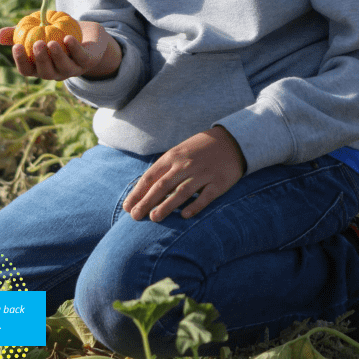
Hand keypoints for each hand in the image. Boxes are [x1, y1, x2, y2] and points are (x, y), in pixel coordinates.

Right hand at [0, 20, 120, 80]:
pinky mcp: (87, 62)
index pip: (27, 70)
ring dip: (57, 56)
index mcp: (40, 67)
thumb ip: (18, 33)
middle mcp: (55, 72)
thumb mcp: (36, 31)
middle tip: (37, 44)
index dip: (21, 61)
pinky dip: (74, 48)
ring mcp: (72, 69)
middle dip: (40, 60)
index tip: (17, 46)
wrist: (86, 35)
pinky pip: (81, 58)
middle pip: (45, 72)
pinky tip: (68, 38)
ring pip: (63, 68)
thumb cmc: (55, 33)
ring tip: (51, 42)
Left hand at [123, 127, 245, 221]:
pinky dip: (195, 206)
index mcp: (173, 157)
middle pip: (163, 185)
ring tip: (154, 218)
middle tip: (135, 217)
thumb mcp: (178, 153)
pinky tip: (184, 215)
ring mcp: (203, 173)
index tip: (127, 207)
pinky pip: (205, 196)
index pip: (151, 176)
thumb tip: (142, 190)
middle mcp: (186, 165)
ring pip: (182, 192)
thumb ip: (163, 169)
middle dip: (147, 202)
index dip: (138, 193)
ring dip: (167, 206)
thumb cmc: (198, 150)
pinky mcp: (219, 182)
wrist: (231, 141)